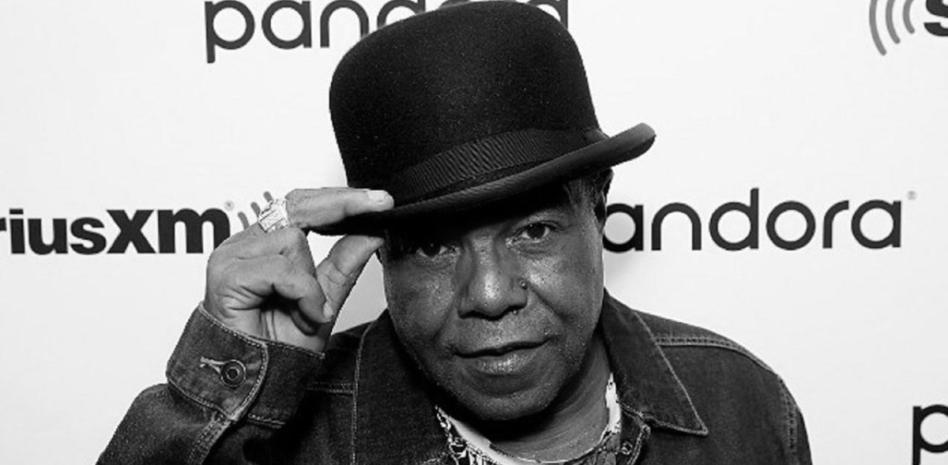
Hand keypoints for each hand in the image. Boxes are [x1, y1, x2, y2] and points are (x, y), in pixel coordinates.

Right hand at [203, 188, 392, 351]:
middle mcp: (245, 245)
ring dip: (312, 282)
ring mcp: (231, 257)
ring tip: (307, 313)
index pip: (303, 205)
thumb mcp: (326, 299)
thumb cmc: (278, 347)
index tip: (380, 199)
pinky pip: (282, 269)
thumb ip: (345, 263)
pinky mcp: (227, 275)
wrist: (255, 386)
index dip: (341, 198)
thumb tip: (372, 231)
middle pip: (297, 205)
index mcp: (263, 245)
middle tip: (380, 205)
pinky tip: (304, 316)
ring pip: (293, 240)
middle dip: (342, 205)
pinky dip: (302, 293)